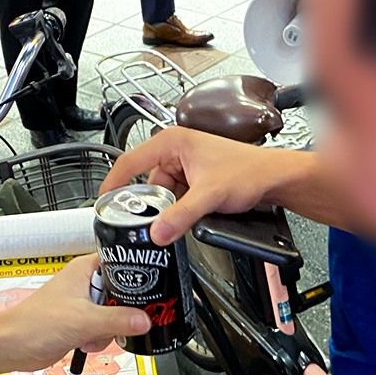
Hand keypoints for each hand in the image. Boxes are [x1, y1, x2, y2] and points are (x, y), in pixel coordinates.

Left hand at [0, 253, 149, 374]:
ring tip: (94, 335)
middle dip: (123, 312)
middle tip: (123, 320)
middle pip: (122, 293)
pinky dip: (99, 339)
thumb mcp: (84, 320)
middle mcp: (84, 284)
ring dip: (109, 330)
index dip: (137, 273)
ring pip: (114, 314)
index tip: (150, 287)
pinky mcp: (79, 323)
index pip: (121, 261)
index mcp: (84, 270)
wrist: (11, 347)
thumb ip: (118, 320)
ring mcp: (82, 304)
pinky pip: (102, 329)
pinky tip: (86, 343)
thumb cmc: (34, 323)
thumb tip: (145, 320)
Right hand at [102, 126, 272, 243]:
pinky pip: (176, 198)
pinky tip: (190, 215)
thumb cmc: (247, 171)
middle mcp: (176, 151)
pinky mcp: (194, 179)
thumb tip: (156, 232)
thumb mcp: (208, 195)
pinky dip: (180, 209)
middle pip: (147, 184)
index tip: (103, 202)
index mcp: (172, 142)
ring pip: (163, 194)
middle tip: (153, 224)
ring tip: (185, 216)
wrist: (272, 178)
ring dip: (169, 209)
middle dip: (152, 205)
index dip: (113, 183)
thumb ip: (180, 216)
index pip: (130, 161)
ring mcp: (185, 166)